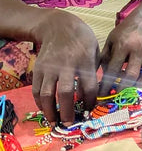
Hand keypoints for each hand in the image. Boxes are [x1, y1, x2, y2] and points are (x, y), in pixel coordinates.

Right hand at [31, 10, 99, 124]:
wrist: (60, 26)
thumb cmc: (82, 39)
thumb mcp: (95, 50)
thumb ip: (94, 71)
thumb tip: (94, 94)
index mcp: (84, 59)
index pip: (89, 86)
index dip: (90, 101)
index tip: (89, 110)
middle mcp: (66, 64)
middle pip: (66, 92)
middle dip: (68, 111)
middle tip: (70, 123)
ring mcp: (50, 67)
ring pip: (47, 94)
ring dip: (50, 111)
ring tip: (55, 121)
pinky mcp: (38, 69)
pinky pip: (37, 89)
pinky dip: (40, 102)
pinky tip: (46, 109)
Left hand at [99, 17, 141, 94]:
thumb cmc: (124, 33)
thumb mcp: (110, 41)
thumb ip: (104, 58)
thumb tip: (97, 78)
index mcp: (124, 45)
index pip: (114, 69)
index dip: (106, 85)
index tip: (101, 96)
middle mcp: (139, 50)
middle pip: (131, 75)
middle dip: (122, 89)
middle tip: (115, 96)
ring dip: (139, 87)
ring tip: (131, 93)